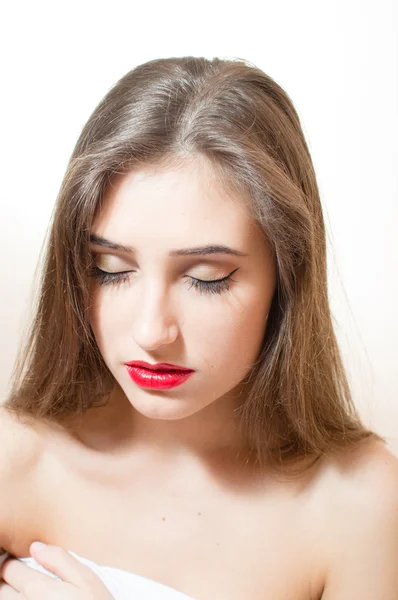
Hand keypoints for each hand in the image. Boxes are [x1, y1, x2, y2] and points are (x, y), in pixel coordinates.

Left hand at [0, 542, 114, 598]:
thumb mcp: (86, 580)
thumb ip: (60, 560)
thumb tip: (35, 546)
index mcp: (37, 590)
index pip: (9, 568)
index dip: (13, 561)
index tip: (20, 561)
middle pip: (1, 588)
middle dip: (7, 579)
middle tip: (18, 577)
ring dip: (9, 595)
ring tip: (21, 589)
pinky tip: (28, 599)